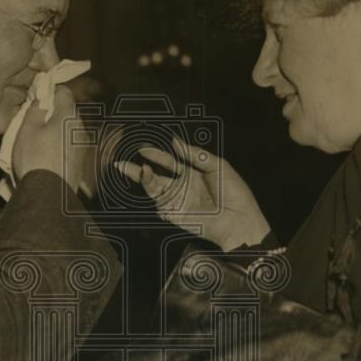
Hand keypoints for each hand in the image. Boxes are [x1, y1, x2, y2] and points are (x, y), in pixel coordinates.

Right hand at [12, 86, 85, 192]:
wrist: (48, 194)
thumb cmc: (35, 158)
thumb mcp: (27, 129)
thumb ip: (35, 109)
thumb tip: (41, 99)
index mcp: (68, 116)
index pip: (64, 92)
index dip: (49, 92)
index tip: (37, 99)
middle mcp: (81, 128)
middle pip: (67, 111)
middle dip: (52, 113)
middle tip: (33, 121)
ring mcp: (83, 146)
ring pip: (69, 129)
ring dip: (56, 130)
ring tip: (38, 142)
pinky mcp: (81, 161)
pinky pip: (70, 145)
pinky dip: (60, 145)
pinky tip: (47, 155)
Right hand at [116, 137, 270, 250]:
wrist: (238, 219)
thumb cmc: (234, 192)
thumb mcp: (217, 165)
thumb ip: (195, 154)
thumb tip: (175, 141)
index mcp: (192, 172)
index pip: (169, 161)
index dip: (156, 154)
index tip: (143, 148)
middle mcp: (182, 186)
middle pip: (155, 175)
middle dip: (137, 169)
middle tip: (121, 163)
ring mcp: (177, 201)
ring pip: (154, 189)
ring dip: (144, 180)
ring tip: (141, 170)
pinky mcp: (175, 215)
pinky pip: (159, 205)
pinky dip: (154, 196)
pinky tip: (154, 186)